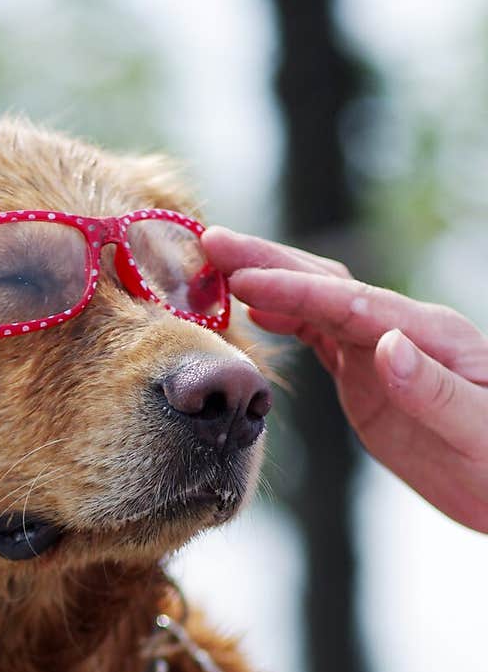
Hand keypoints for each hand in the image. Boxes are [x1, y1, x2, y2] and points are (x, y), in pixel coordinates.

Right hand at [201, 226, 487, 532]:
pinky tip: (253, 310)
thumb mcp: (475, 428)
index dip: (294, 288)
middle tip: (211, 243)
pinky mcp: (369, 376)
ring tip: (216, 265)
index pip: (351, 302)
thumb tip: (386, 344)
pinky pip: (320, 335)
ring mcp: (383, 350)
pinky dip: (284, 316)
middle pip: (327, 284)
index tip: (243, 279)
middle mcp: (402, 331)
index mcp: (429, 335)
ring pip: (318, 302)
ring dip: (269, 280)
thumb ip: (431, 388)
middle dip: (269, 261)